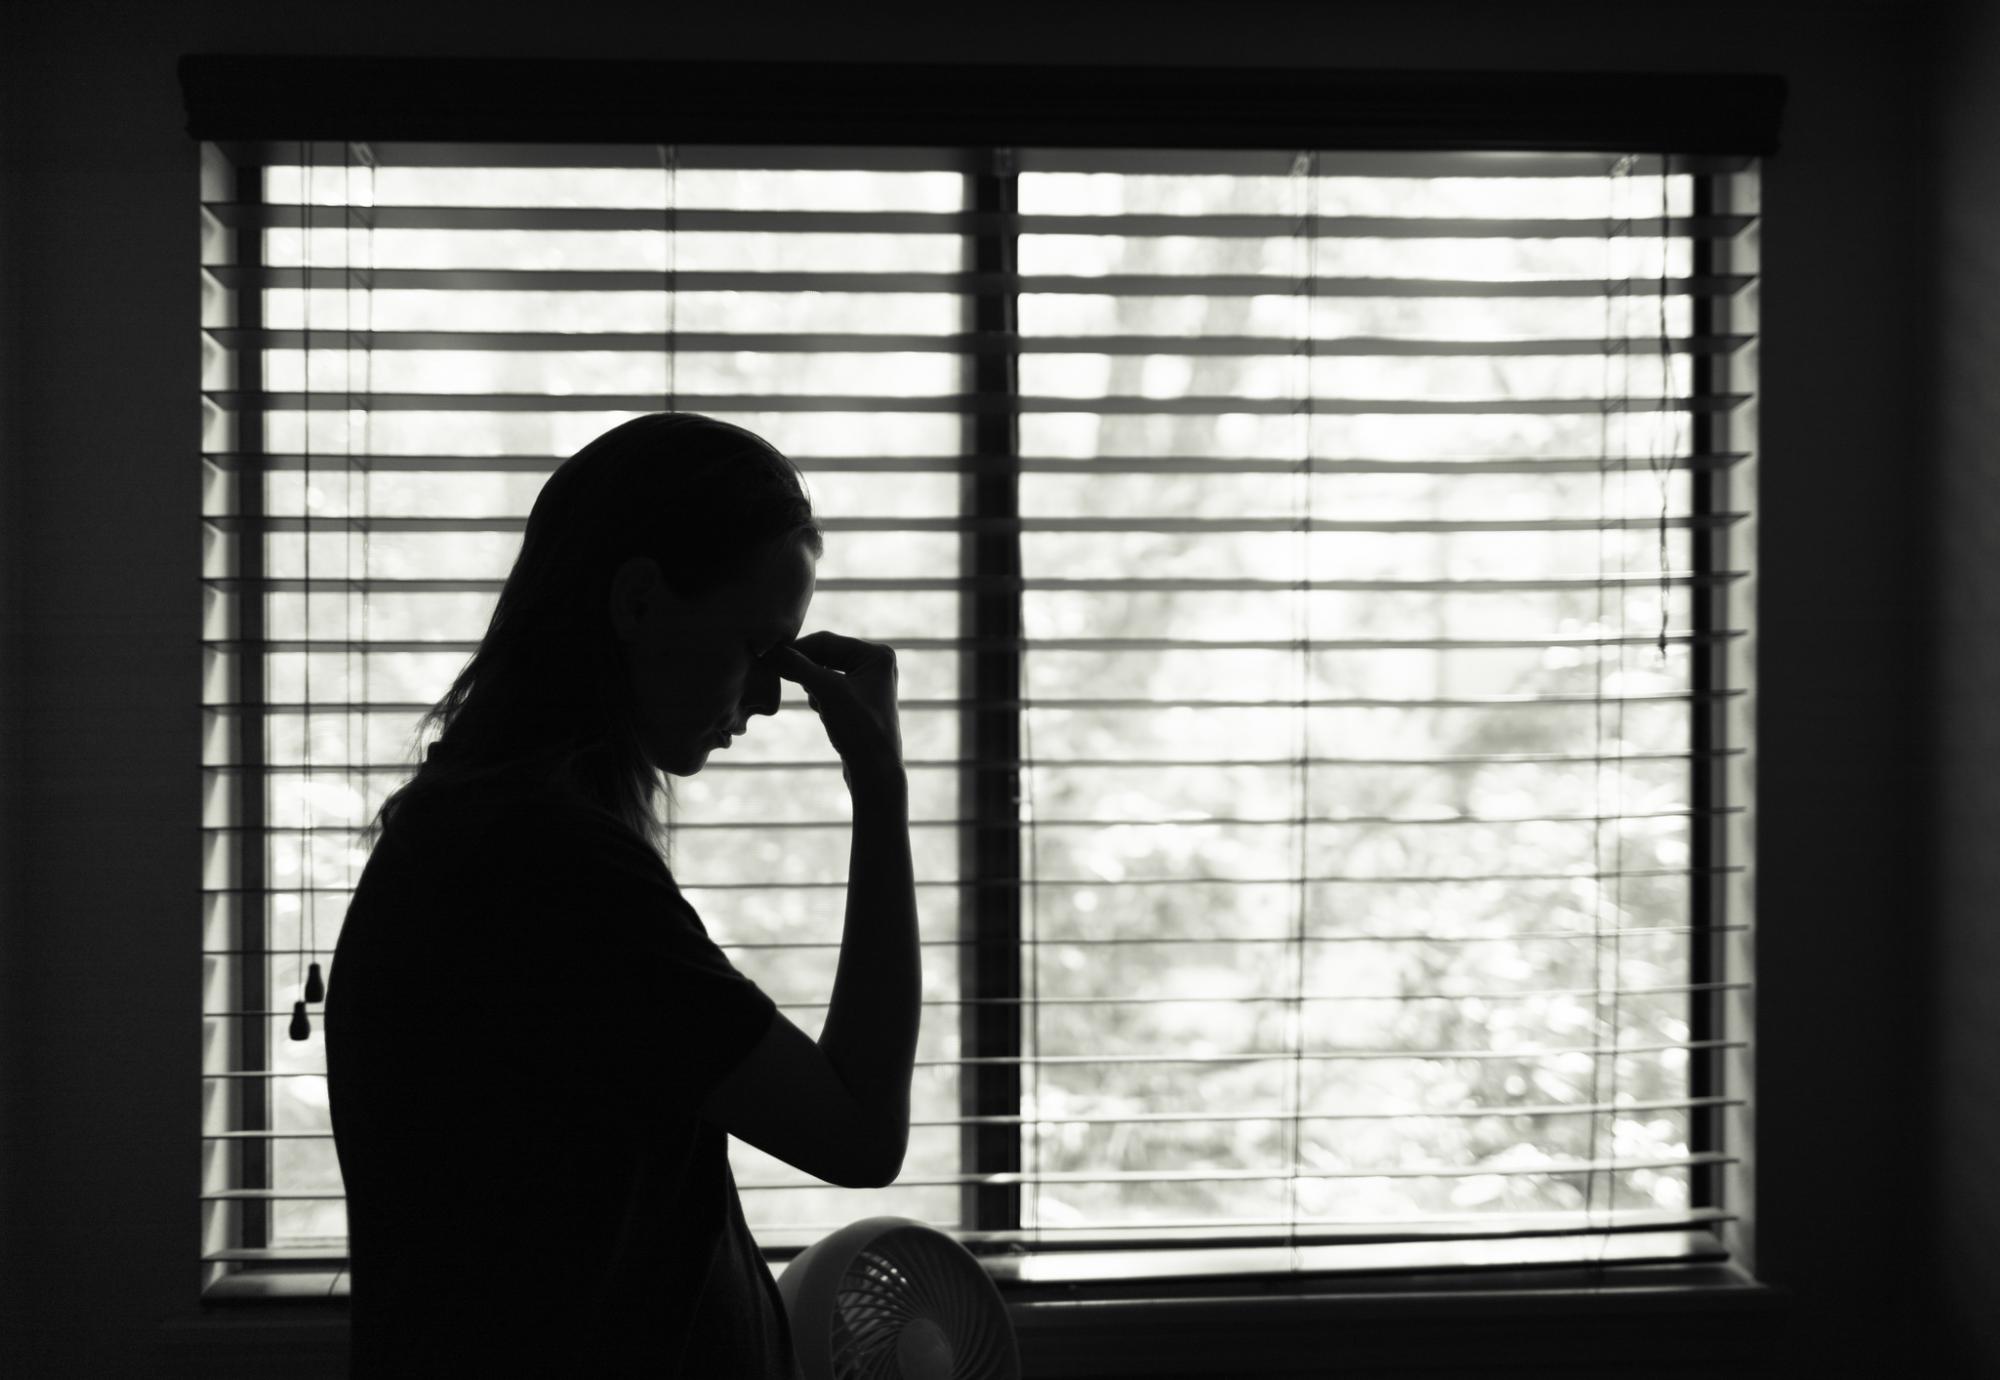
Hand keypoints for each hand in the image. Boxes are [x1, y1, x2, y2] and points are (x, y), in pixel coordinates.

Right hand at [764, 632, 903, 787]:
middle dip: (806, 670)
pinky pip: (829, 689)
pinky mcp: (858, 701)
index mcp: (877, 654)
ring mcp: (868, 683)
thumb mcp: (827, 692)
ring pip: (824, 672)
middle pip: (826, 655)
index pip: (827, 641)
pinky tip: (824, 714)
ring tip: (817, 704)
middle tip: (777, 674)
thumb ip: (798, 667)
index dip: (797, 649)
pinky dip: (819, 698)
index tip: (768, 657)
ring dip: (812, 686)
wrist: (875, 772)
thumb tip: (769, 651)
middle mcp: (876, 664)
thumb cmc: (859, 729)